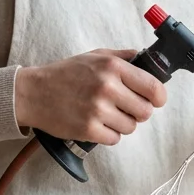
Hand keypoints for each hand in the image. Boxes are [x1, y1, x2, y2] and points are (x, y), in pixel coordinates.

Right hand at [13, 49, 167, 144]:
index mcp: (113, 67)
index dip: (159, 97)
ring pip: (131, 127)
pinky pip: (114, 139)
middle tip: (128, 108)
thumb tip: (149, 60)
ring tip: (108, 115)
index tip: (156, 100)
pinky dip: (109, 135)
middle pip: (145, 111)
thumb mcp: (96, 55)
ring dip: (123, 124)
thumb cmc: (66, 73)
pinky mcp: (88, 130)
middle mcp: (107, 87)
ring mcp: (97, 110)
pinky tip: (98, 124)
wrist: (34, 92)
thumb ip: (124, 57)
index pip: (153, 87)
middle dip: (139, 112)